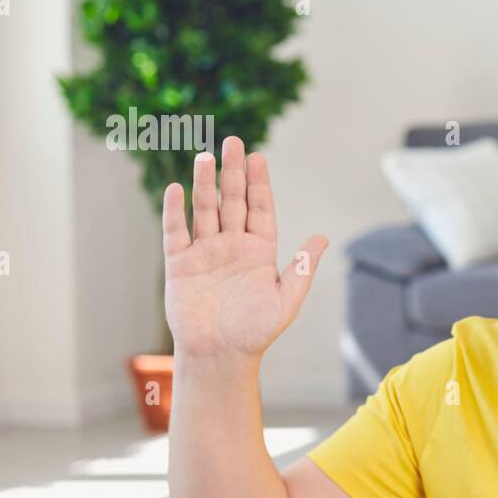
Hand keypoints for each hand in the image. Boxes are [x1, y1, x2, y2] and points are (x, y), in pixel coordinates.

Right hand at [162, 135, 327, 360]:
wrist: (220, 355)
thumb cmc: (256, 331)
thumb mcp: (287, 300)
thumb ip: (301, 268)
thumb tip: (322, 238)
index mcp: (259, 250)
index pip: (260, 209)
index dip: (259, 183)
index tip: (257, 157)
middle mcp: (232, 245)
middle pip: (232, 201)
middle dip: (233, 172)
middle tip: (232, 142)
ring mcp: (205, 252)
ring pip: (205, 210)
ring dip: (204, 184)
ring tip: (205, 157)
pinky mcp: (180, 264)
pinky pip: (176, 232)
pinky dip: (174, 211)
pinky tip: (176, 188)